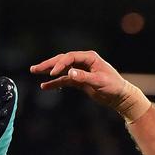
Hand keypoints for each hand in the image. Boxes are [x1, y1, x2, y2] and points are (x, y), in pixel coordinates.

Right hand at [30, 50, 150, 121]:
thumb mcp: (99, 82)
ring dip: (49, 71)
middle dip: (48, 64)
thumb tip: (69, 73)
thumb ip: (84, 77)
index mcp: (90, 58)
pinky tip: (45, 86)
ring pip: (62, 69)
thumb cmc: (113, 86)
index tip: (52, 73)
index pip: (70, 57)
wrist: (120, 96)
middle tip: (34, 69)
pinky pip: (65, 80)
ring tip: (34, 71)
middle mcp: (84, 62)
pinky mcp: (80, 80)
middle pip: (62, 61)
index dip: (60, 64)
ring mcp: (81, 71)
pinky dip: (56, 83)